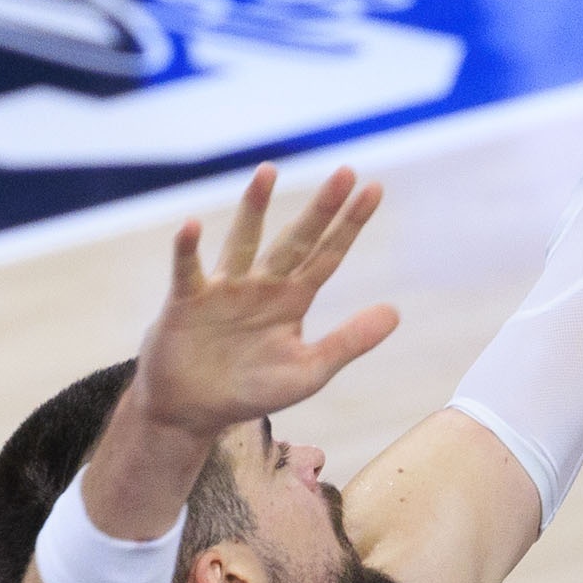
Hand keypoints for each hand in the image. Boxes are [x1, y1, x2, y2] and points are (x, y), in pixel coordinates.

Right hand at [130, 163, 394, 449]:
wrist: (195, 410)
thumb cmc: (252, 389)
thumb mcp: (309, 371)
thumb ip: (349, 341)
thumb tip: (395, 312)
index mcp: (293, 298)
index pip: (328, 255)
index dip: (349, 224)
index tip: (373, 189)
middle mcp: (262, 284)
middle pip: (296, 240)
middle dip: (321, 209)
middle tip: (346, 172)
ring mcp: (225, 288)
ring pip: (243, 241)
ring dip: (254, 208)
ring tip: (268, 172)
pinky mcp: (188, 300)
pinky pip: (189, 269)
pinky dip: (187, 248)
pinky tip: (191, 225)